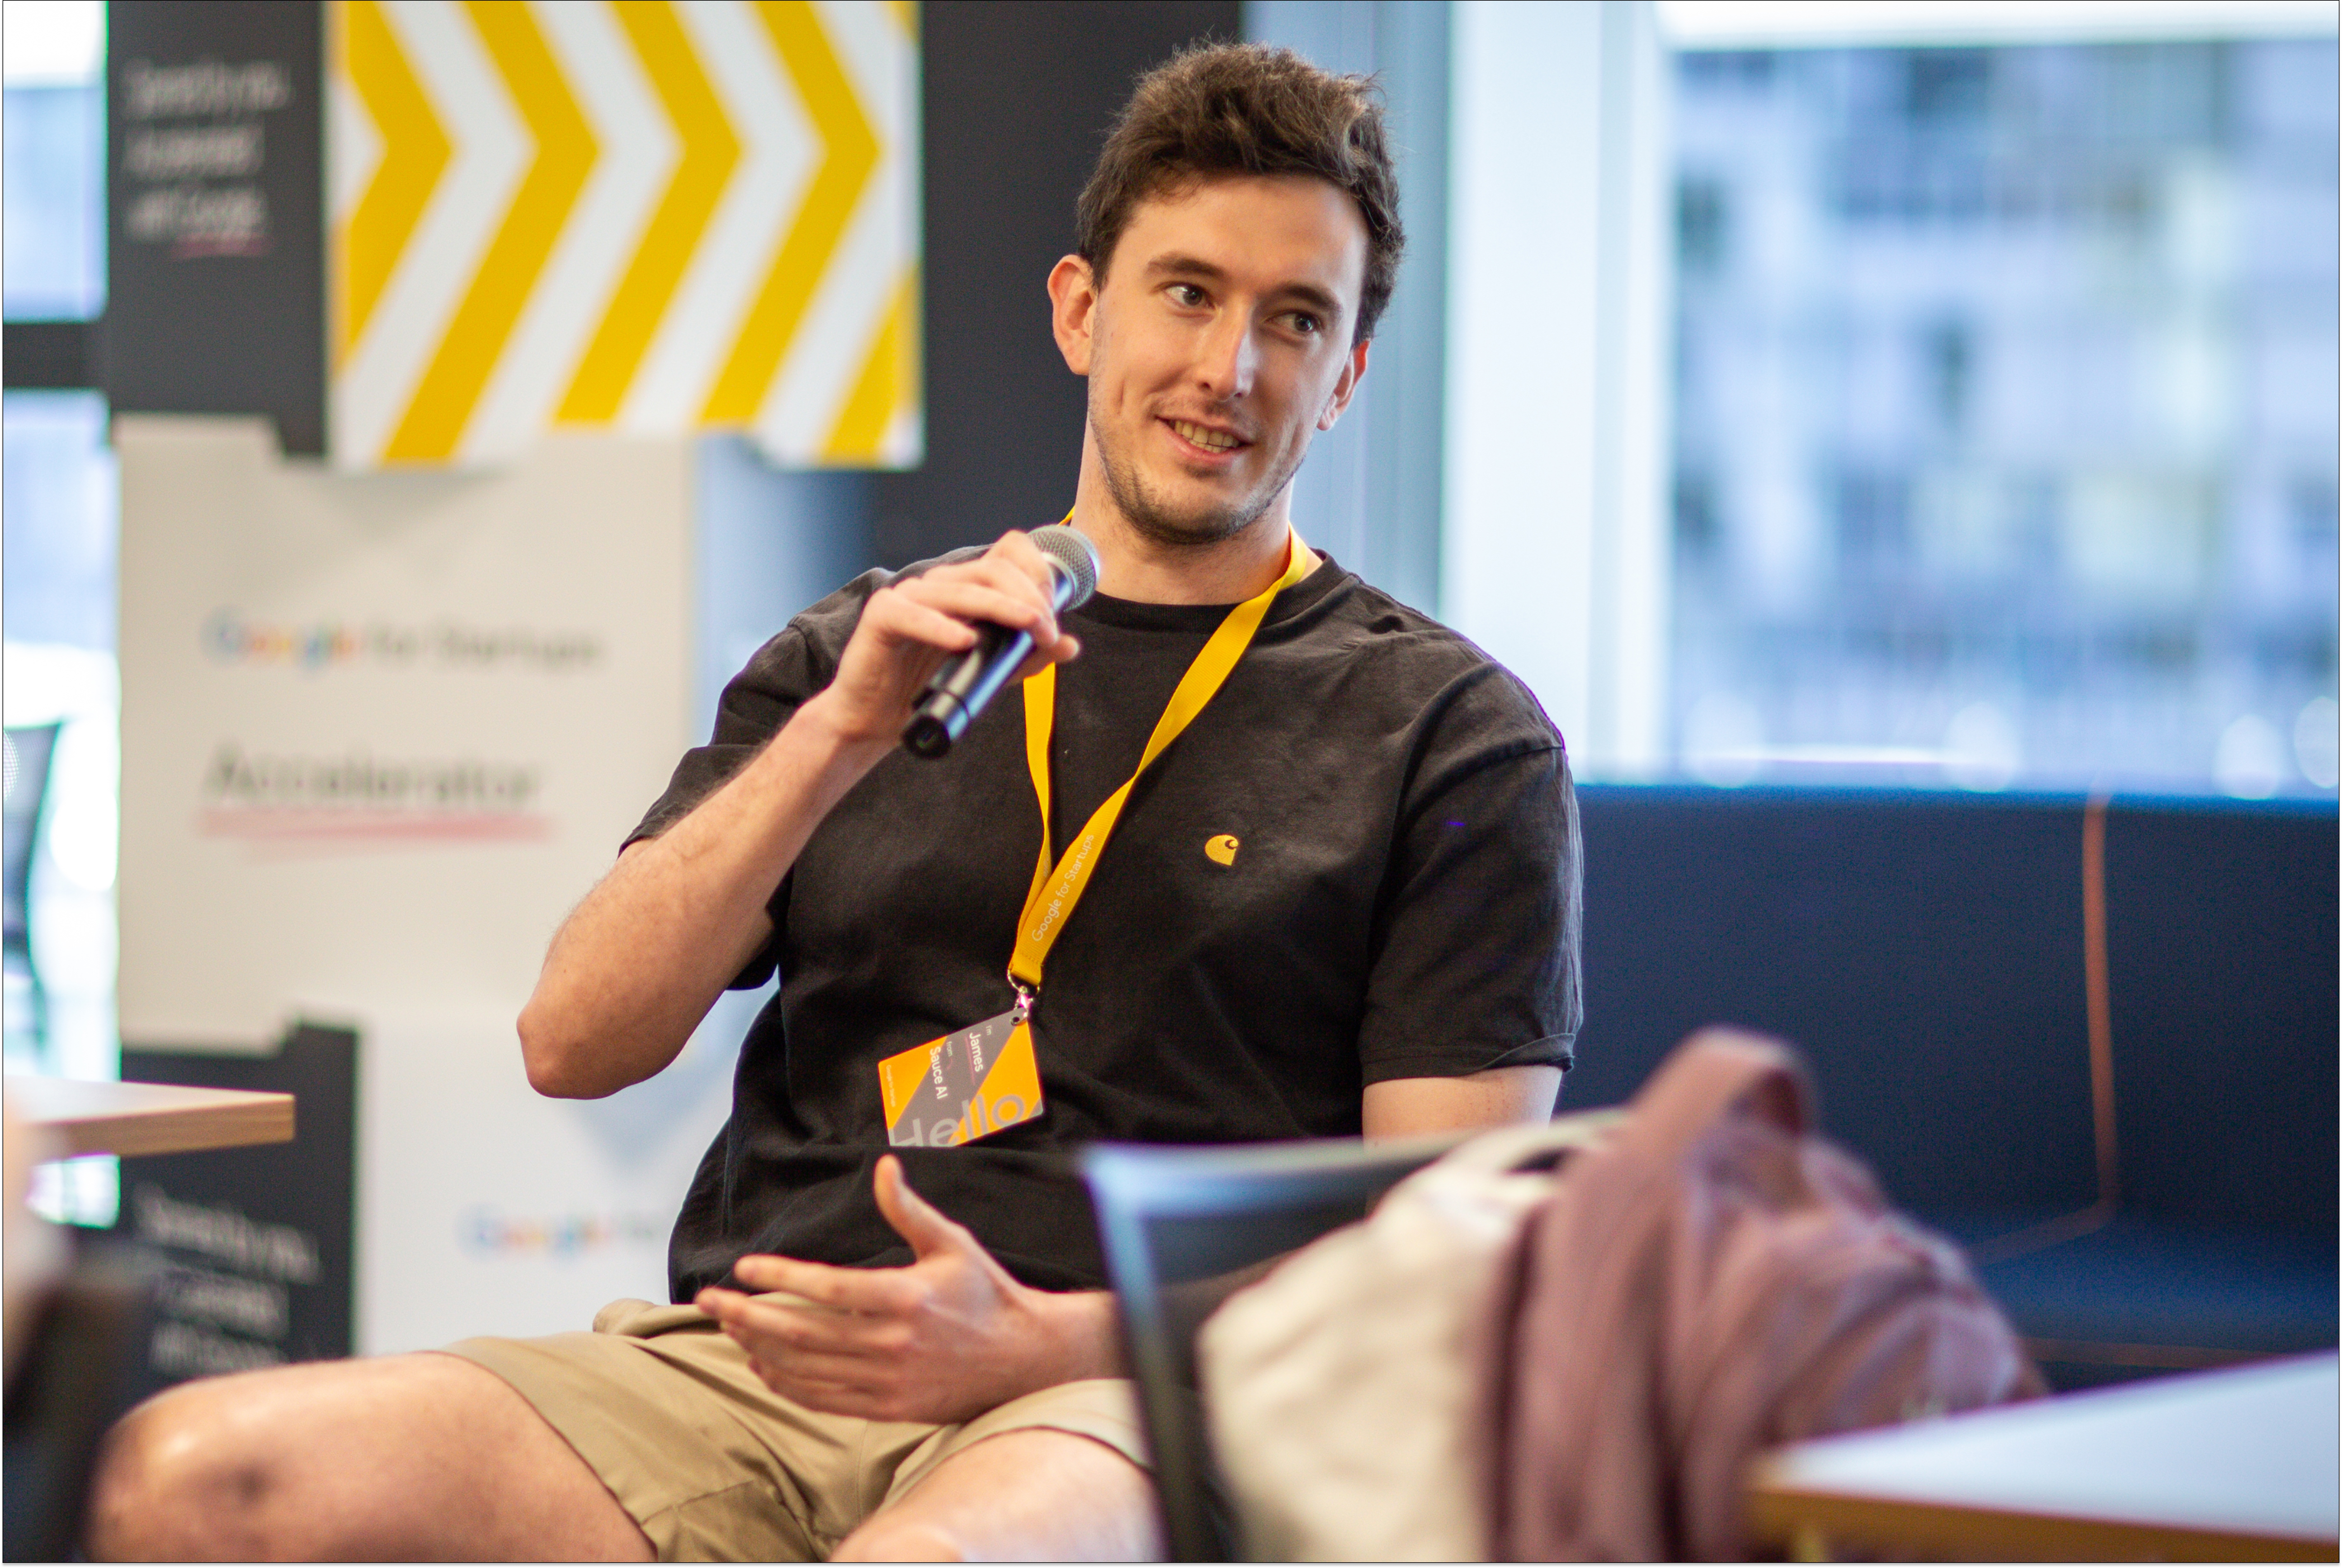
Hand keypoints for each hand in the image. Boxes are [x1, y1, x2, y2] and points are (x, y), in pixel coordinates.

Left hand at [694, 1156, 1116, 1423]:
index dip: (779, 1277)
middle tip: (708, 1299)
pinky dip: (784, 1382)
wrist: (1022, 1361)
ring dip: (756, 1347)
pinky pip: (820, 1398)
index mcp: (906, 1297)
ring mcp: (886, 1380)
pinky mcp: (886, 1407)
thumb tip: (883, 1166)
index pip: (826, 1288)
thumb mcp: (951, 1243)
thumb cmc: (985, 1292)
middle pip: (800, 1332)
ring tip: (726, 1326)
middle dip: (745, 1315)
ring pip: (803, 1367)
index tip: (743, 1266)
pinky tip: (761, 1365)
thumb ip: (908, 1209)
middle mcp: (892, 1342)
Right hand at [810, 531, 1081, 747]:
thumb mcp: (989, 671)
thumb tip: (1070, 646)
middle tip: (1048, 630)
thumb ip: (1026, 656)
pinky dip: (941, 627)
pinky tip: (965, 641)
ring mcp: (908, 596)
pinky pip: (912, 614)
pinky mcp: (882, 616)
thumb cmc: (928, 687)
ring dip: (1001, 607)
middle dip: (1028, 597)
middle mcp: (939, 585)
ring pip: (960, 589)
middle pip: (991, 569)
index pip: (1007, 554)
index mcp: (965, 589)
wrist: (877, 718)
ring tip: (1028, 628)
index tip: (1054, 612)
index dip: (1037, 573)